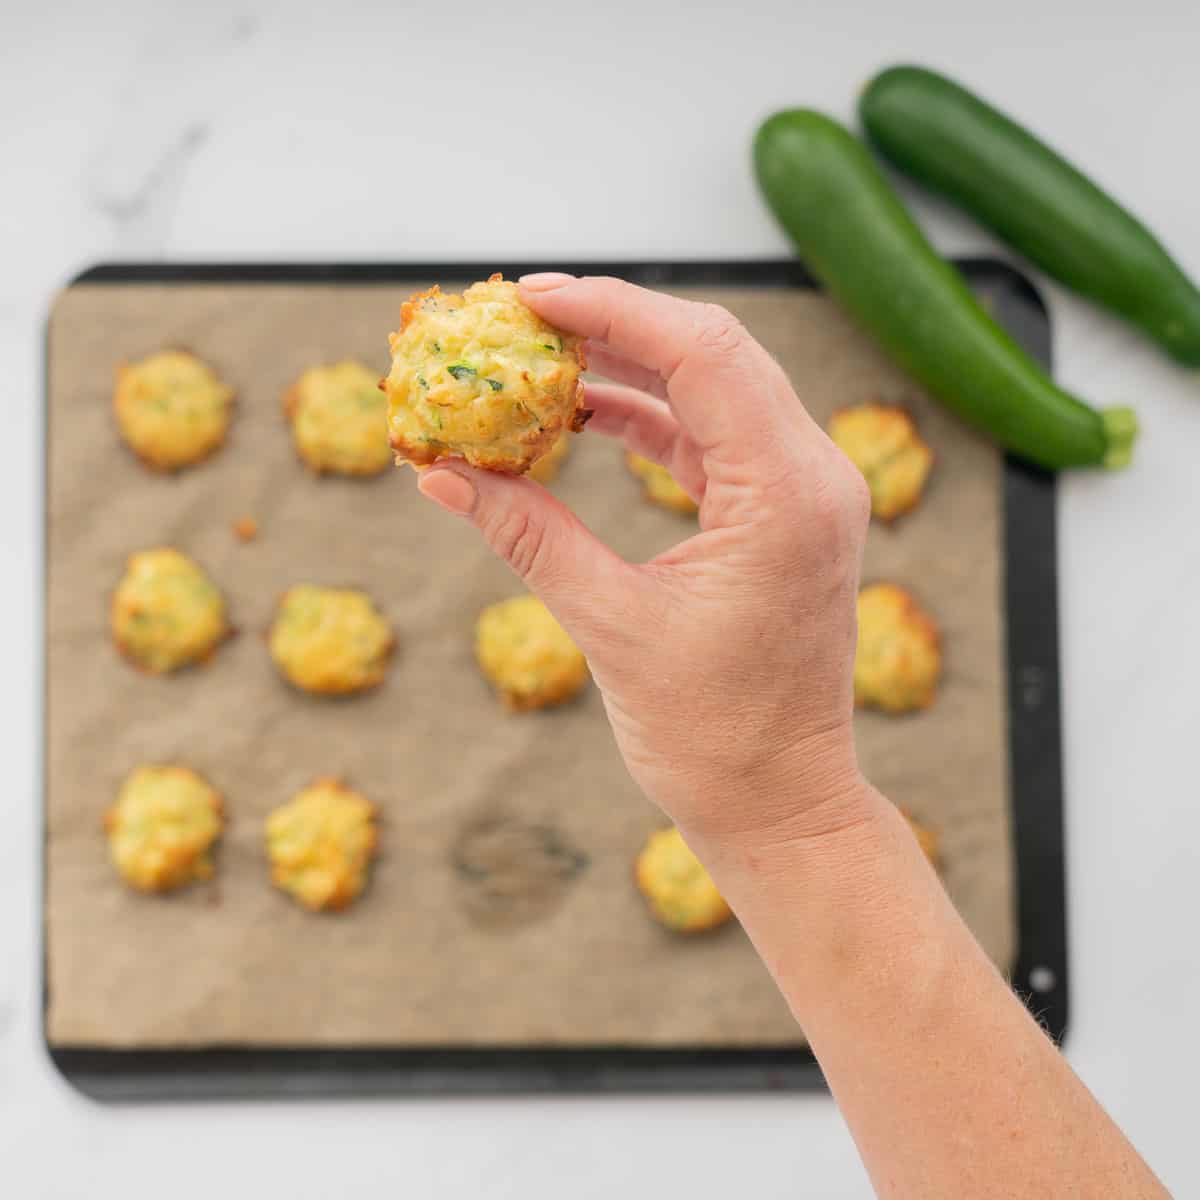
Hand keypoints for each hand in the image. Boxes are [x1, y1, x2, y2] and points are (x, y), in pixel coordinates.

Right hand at [417, 273, 871, 847]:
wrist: (782, 805)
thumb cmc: (712, 739)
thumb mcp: (610, 626)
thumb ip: (527, 535)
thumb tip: (439, 474)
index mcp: (787, 497)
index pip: (703, 355)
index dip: (611, 310)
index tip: (527, 297)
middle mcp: (813, 478)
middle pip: (713, 355)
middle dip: (615, 327)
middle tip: (523, 321)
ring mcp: (805, 495)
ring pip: (714, 391)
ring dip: (629, 370)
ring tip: (538, 366)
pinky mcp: (784, 516)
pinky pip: (714, 440)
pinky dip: (650, 421)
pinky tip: (581, 419)